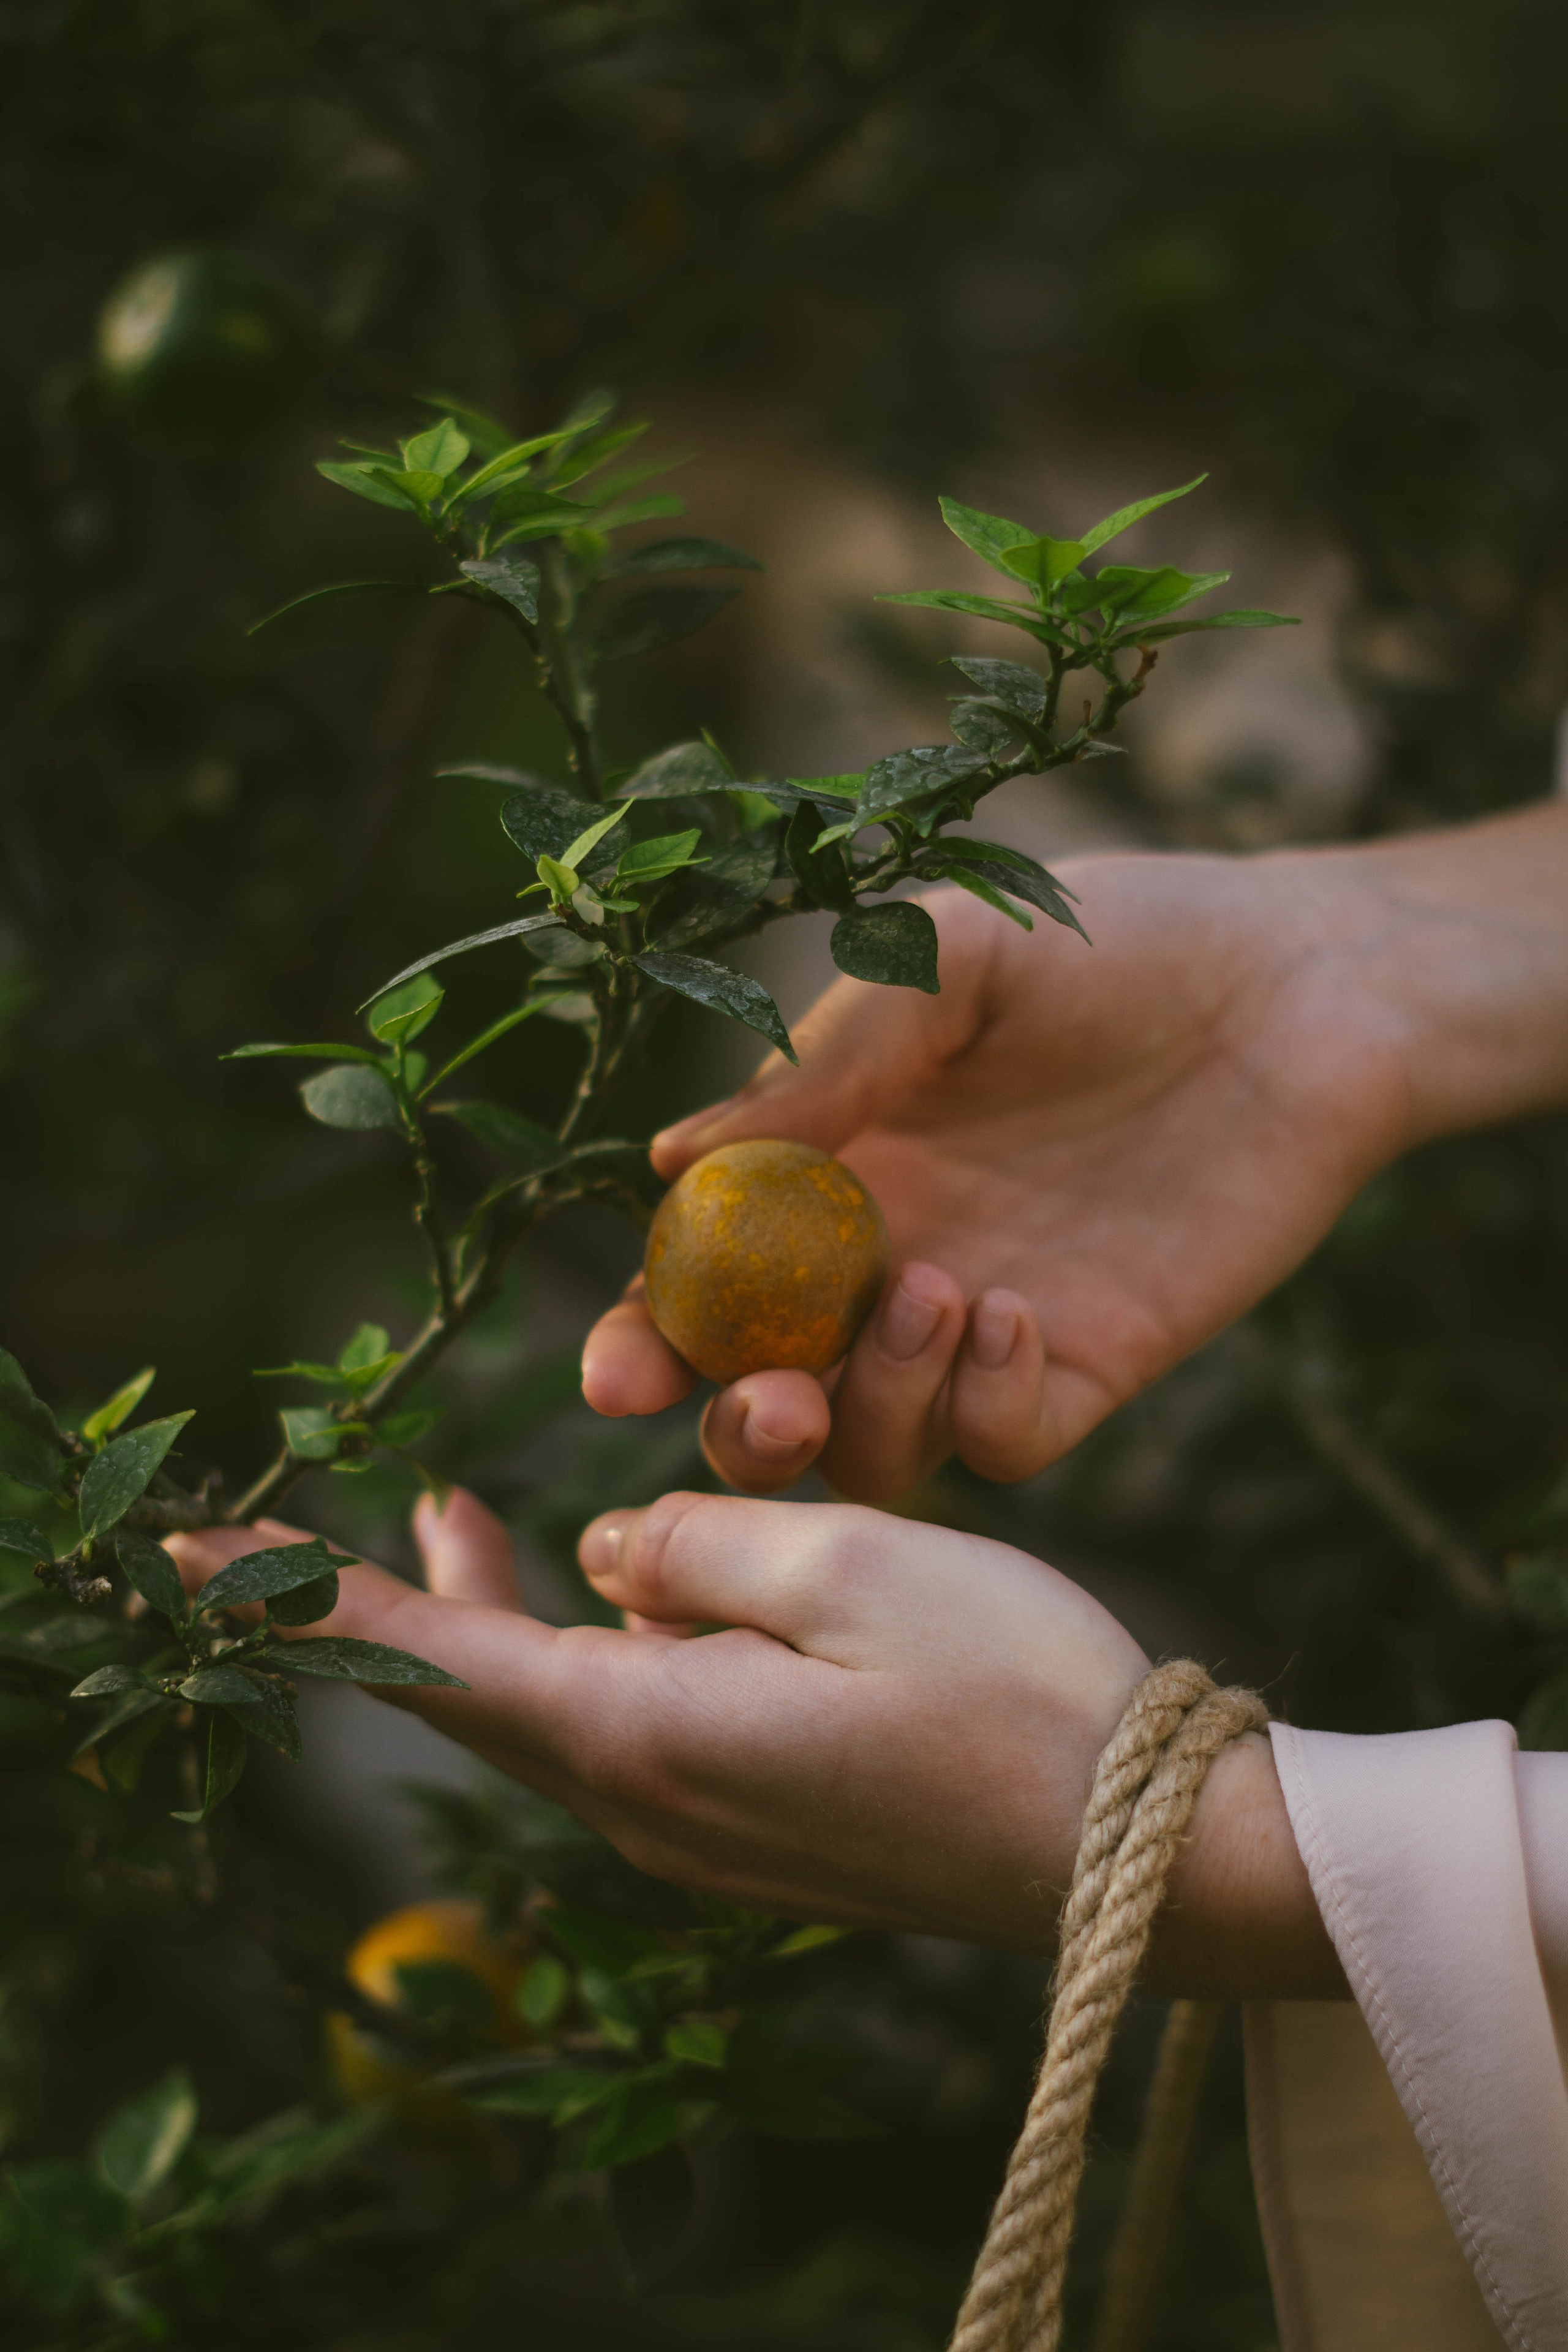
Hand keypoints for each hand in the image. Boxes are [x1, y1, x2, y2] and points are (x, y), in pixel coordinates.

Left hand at [166, 1490, 1338, 1997]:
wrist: (1140, 1865)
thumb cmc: (1009, 1694)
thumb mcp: (848, 1562)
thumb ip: (696, 1545)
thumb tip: (607, 1559)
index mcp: (644, 1733)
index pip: (429, 1660)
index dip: (306, 1600)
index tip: (183, 1564)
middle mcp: (649, 1804)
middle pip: (483, 1689)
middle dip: (412, 1597)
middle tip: (383, 1503)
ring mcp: (708, 1833)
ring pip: (560, 1707)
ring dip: (509, 1617)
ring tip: (472, 1528)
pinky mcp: (765, 1834)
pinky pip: (636, 1731)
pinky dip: (601, 1653)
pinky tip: (633, 1600)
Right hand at [584, 854, 1417, 1499]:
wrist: (1300, 986)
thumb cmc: (1114, 943)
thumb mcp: (946, 963)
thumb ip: (821, 1065)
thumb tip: (668, 1161)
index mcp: (826, 1175)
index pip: (700, 1289)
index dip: (646, 1340)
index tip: (620, 1373)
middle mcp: (884, 1266)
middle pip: (766, 1406)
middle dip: (739, 1430)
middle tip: (765, 1400)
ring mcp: (982, 1327)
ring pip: (874, 1450)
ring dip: (871, 1406)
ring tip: (933, 1289)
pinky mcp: (1086, 1366)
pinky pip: (1001, 1449)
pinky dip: (983, 1410)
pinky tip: (1015, 1313)